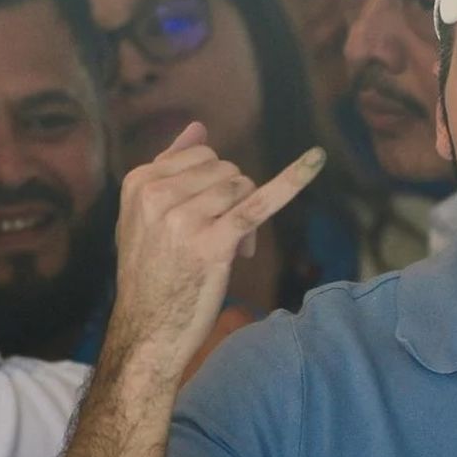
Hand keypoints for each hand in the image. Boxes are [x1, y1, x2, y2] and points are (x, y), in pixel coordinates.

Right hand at [107, 123, 324, 378]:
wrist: (148, 329)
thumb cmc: (153, 272)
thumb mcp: (145, 215)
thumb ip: (170, 167)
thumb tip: (198, 127)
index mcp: (139, 182)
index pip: (202, 156)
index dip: (213, 184)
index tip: (204, 216)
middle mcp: (157, 196)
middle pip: (227, 170)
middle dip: (234, 199)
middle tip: (221, 239)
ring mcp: (184, 219)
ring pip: (243, 187)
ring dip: (247, 218)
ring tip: (230, 251)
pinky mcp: (214, 243)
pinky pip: (260, 203)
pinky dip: (292, 180)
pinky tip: (316, 160)